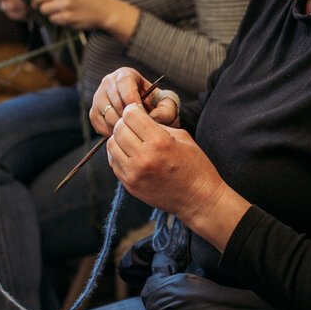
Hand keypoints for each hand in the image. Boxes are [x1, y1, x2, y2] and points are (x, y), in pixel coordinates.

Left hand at [20, 0, 118, 30]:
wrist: (103, 8)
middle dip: (39, 2)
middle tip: (50, 3)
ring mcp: (65, 4)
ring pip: (43, 9)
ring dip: (48, 11)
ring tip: (62, 8)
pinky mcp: (67, 17)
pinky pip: (52, 18)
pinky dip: (56, 18)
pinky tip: (67, 15)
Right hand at [89, 67, 179, 138]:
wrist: (148, 116)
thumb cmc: (159, 108)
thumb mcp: (168, 107)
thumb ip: (165, 111)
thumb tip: (152, 118)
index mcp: (126, 75)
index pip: (124, 84)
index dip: (132, 101)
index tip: (142, 115)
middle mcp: (109, 82)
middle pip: (113, 100)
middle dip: (127, 117)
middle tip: (139, 129)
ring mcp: (99, 96)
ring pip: (105, 113)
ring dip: (119, 126)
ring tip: (132, 133)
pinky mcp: (94, 111)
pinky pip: (97, 122)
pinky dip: (109, 131)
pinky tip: (122, 135)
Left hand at [105, 103, 234, 229]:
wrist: (198, 199)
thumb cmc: (195, 167)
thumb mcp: (183, 138)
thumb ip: (159, 126)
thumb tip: (139, 118)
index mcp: (160, 142)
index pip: (131, 115)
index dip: (133, 110)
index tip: (137, 112)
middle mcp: (144, 157)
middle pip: (119, 129)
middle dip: (124, 122)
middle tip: (133, 125)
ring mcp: (134, 173)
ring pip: (112, 145)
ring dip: (119, 139)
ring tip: (130, 140)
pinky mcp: (130, 185)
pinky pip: (113, 163)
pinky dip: (118, 155)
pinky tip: (130, 154)